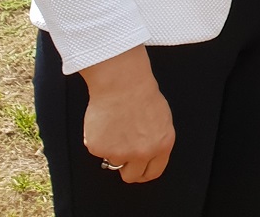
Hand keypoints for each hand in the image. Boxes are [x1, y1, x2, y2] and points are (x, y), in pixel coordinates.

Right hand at [79, 46, 174, 182]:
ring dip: (112, 149)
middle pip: (131, 176)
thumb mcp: (161, 120)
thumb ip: (155, 141)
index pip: (153, 172)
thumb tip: (148, 155)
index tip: (138, 170)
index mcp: (162, 145)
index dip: (144, 172)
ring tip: (116, 126)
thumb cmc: (142, 95)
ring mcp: (119, 153)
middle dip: (126, 168)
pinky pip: (98, 151)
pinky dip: (99, 140)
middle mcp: (142, 153)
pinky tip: (105, 123)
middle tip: (122, 154)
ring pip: (113, 161)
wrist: (122, 83)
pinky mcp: (99, 149)